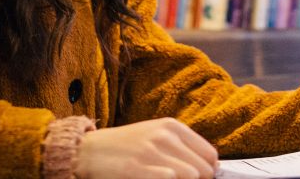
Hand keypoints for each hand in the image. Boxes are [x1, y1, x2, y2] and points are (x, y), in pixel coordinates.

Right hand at [74, 117, 218, 178]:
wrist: (89, 151)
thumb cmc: (125, 146)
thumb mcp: (155, 136)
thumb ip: (181, 148)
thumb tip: (209, 167)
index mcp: (172, 126)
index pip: (210, 155)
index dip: (207, 171)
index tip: (196, 177)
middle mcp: (165, 136)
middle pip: (204, 170)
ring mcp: (152, 152)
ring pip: (191, 176)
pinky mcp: (138, 168)